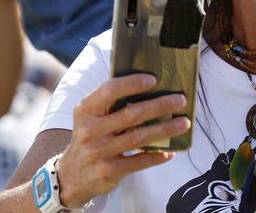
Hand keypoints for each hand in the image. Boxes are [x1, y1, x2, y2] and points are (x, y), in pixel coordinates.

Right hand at [55, 74, 190, 207]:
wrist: (71, 176)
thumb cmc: (90, 137)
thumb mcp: (91, 117)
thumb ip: (111, 103)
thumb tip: (150, 88)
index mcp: (86, 110)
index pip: (109, 91)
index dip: (132, 83)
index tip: (154, 79)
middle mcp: (90, 130)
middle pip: (130, 114)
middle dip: (159, 106)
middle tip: (180, 100)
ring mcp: (98, 152)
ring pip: (138, 138)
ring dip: (164, 129)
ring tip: (184, 123)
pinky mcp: (108, 171)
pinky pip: (139, 162)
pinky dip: (157, 156)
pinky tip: (170, 151)